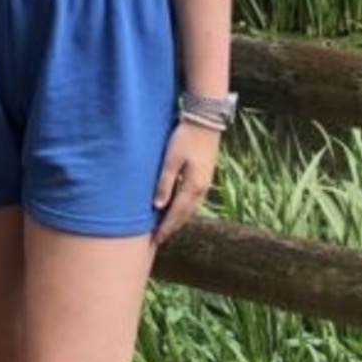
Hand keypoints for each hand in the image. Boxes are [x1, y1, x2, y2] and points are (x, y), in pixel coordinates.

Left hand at [152, 119, 220, 245]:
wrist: (206, 120)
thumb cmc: (186, 137)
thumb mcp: (171, 160)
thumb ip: (164, 183)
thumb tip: (158, 206)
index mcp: (192, 187)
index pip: (176, 214)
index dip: (165, 228)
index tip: (155, 240)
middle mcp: (201, 189)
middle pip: (184, 215)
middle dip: (171, 228)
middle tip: (158, 239)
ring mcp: (205, 183)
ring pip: (189, 208)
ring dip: (178, 219)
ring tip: (165, 228)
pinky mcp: (205, 176)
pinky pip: (192, 199)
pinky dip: (183, 208)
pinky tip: (176, 208)